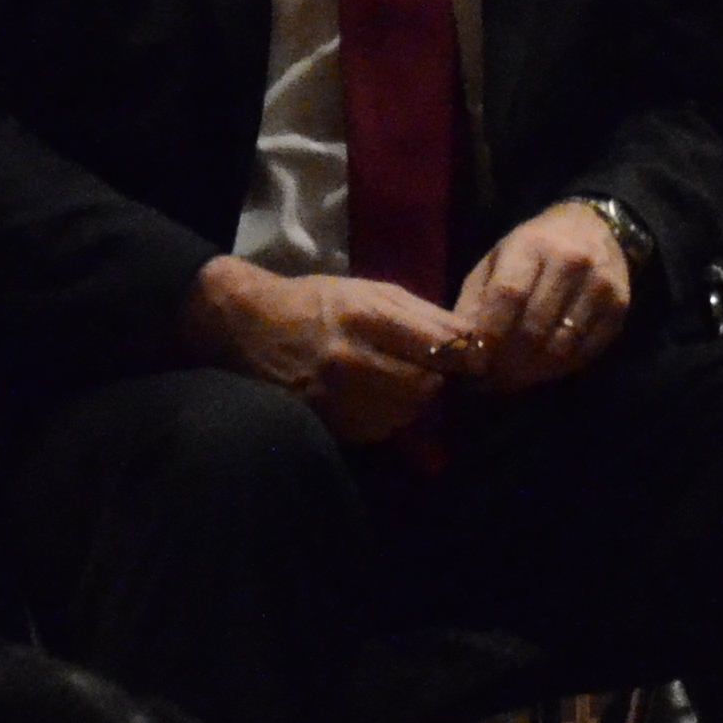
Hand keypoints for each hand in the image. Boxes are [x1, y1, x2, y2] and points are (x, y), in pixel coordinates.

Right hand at [185, 256, 473, 445]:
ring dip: (413, 402)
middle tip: (431, 370)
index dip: (466, 357)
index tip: (472, 359)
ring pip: (406, 413)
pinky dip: (387, 418)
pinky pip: (379, 430)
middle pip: (427, 387)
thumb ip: (427, 316)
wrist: (248, 326)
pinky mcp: (322, 423)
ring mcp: (333, 397)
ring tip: (398, 382)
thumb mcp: (374, 292)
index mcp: (367, 318)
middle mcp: (350, 360)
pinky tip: (374, 398)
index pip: (441, 348)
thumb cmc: (320, 302)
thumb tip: (475, 342)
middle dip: (438, 380)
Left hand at [448, 200, 634, 393]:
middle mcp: (570, 261)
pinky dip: (563, 367)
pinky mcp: (620, 305)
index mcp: (531, 246)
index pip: (508, 295)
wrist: (594, 227)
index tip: (474, 363)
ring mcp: (600, 284)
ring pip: (562, 345)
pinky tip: (547, 367)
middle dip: (509, 361)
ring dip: (535, 370)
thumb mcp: (497, 261)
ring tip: (517, 377)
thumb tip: (458, 350)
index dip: (489, 334)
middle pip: (535, 326)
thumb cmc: (534, 248)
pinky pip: (588, 351)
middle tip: (493, 379)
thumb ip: (476, 301)